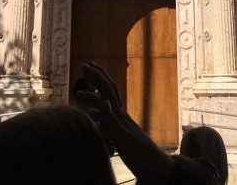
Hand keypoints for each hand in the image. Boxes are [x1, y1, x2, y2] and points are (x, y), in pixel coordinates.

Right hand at [79, 61, 173, 181]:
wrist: (157, 170)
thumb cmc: (141, 156)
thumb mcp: (125, 140)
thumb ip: (112, 122)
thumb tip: (103, 100)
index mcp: (120, 115)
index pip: (107, 90)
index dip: (96, 76)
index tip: (84, 66)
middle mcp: (121, 116)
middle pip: (109, 91)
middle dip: (97, 78)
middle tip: (84, 68)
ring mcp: (123, 125)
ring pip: (106, 104)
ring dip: (94, 96)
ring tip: (79, 96)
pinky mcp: (123, 135)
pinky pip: (107, 120)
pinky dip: (98, 115)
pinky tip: (93, 120)